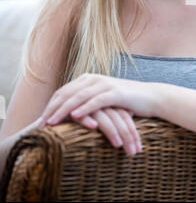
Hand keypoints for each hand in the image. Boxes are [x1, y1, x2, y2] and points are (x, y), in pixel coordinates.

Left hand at [39, 73, 159, 126]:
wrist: (149, 97)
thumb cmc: (125, 103)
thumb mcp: (102, 101)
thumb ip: (86, 103)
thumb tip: (68, 116)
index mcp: (88, 79)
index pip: (64, 92)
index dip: (51, 105)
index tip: (41, 120)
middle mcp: (93, 79)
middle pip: (67, 93)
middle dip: (53, 109)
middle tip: (42, 124)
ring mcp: (104, 84)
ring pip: (78, 97)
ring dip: (64, 110)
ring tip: (53, 122)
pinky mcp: (115, 93)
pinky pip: (96, 100)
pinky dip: (84, 108)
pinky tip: (75, 116)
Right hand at [72, 107, 141, 155]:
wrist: (55, 116)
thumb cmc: (80, 122)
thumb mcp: (99, 121)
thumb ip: (112, 121)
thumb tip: (133, 128)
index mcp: (106, 103)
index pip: (123, 115)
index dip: (132, 131)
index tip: (139, 149)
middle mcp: (98, 101)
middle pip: (117, 115)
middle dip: (127, 134)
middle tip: (133, 152)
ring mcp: (85, 104)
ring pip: (102, 116)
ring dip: (112, 130)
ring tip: (119, 145)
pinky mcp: (70, 109)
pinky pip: (80, 113)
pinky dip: (87, 119)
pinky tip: (94, 126)